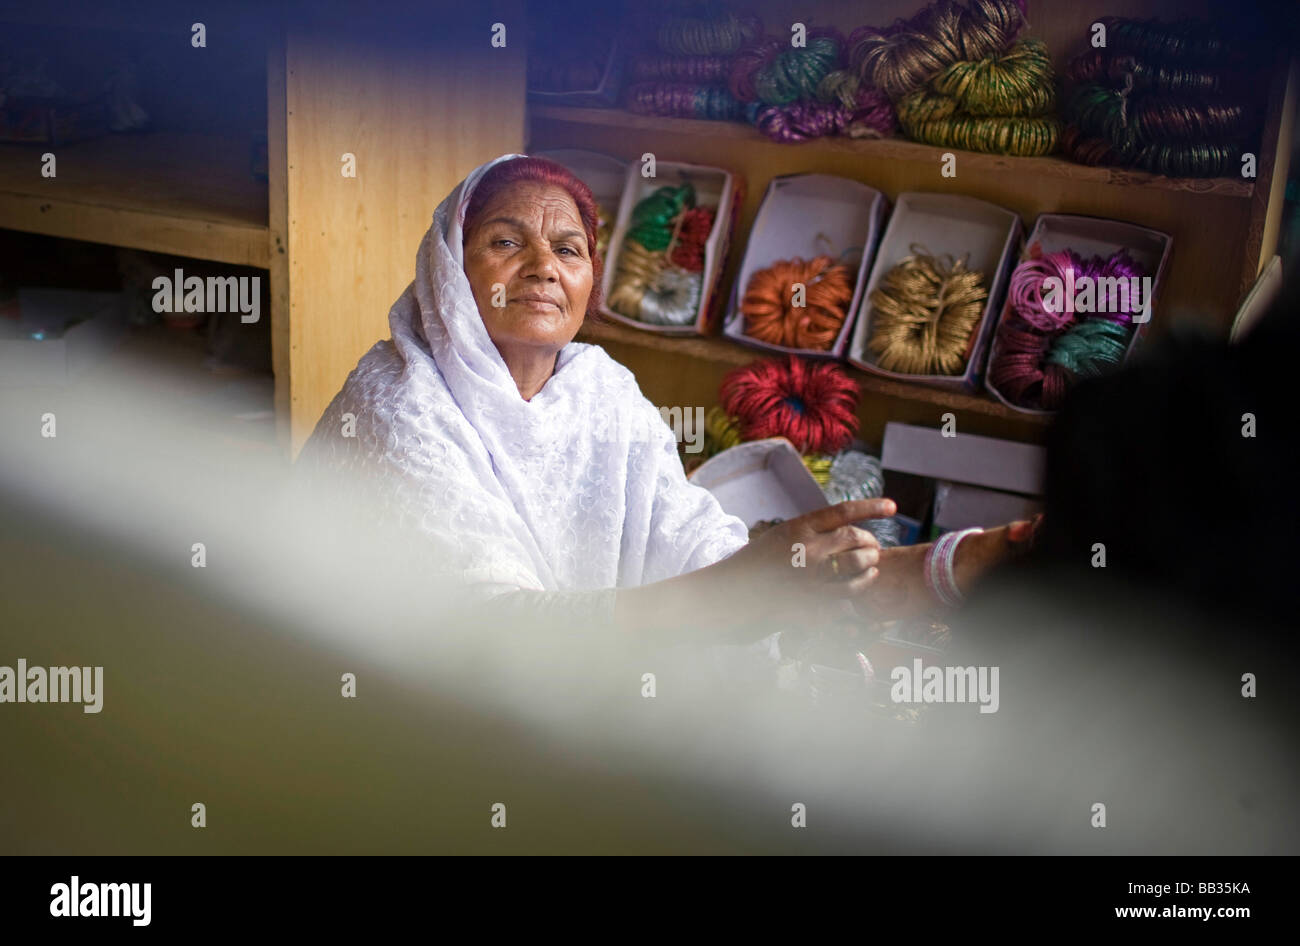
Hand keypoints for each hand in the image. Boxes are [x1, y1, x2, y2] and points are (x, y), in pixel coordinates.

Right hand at [717, 498, 895, 607]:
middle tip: (873, 549)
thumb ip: (803, 536)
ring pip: (858, 569)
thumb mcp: (773, 541)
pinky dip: (854, 598)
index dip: (872, 507)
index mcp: (797, 529)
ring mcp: (812, 579)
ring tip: (871, 571)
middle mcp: (807, 550)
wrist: (721, 598)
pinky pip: (847, 600)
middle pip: (856, 539)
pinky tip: (854, 598)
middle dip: (870, 544)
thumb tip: (832, 534)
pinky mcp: (813, 607)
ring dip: (869, 570)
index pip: (843, 511)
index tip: (893, 507)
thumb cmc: (744, 570)